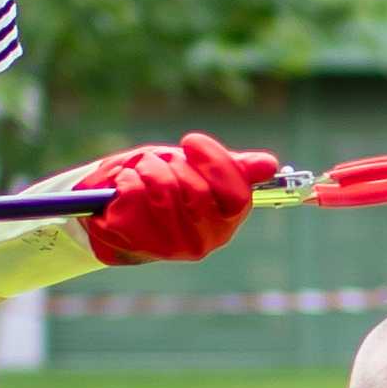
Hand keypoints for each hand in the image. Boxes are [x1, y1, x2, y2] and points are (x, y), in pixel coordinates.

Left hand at [77, 131, 284, 267]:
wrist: (117, 211)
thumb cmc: (163, 185)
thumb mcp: (199, 169)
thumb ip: (232, 167)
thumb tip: (269, 165)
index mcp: (227, 218)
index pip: (238, 195)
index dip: (215, 163)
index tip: (190, 141)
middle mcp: (205, 239)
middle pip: (197, 189)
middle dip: (172, 163)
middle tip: (158, 162)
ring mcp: (172, 246)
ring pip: (163, 188)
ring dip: (146, 168)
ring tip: (139, 174)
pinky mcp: (137, 243)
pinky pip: (134, 195)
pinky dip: (124, 180)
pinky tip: (122, 191)